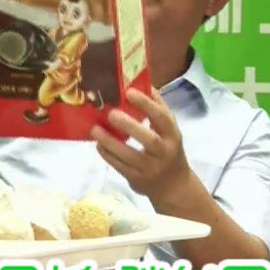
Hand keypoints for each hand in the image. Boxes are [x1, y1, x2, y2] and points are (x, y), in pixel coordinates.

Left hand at [90, 87, 191, 204]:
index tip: (129, 92)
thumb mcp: (169, 132)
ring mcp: (151, 168)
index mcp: (173, 135)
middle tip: (111, 113)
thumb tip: (141, 83)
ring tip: (95, 130)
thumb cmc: (168, 150)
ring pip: (130, 156)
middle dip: (130, 126)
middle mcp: (164, 152)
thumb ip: (157, 111)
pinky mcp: (138, 180)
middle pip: (150, 140)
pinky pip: (120, 167)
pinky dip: (108, 155)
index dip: (147, 104)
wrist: (174, 186)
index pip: (162, 117)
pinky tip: (98, 144)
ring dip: (110, 142)